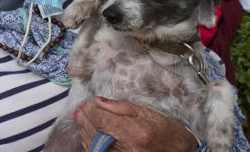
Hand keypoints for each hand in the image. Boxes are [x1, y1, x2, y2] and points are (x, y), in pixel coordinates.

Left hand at [74, 97, 197, 151]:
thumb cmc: (167, 133)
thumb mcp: (148, 113)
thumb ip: (121, 107)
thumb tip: (99, 101)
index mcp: (135, 132)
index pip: (102, 119)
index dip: (92, 109)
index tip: (89, 102)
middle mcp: (126, 149)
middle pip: (95, 131)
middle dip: (86, 118)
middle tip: (82, 109)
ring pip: (93, 144)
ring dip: (85, 130)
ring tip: (82, 119)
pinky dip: (90, 143)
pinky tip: (88, 134)